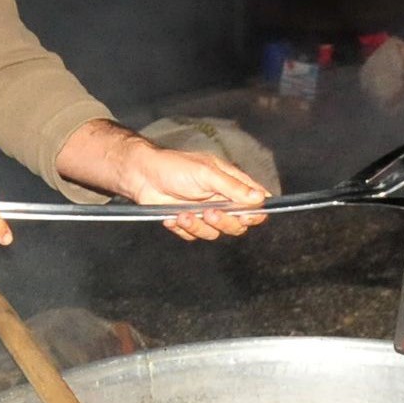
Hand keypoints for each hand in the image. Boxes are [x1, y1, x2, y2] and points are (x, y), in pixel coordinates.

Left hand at [103, 138, 270, 240]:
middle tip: (209, 212)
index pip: (255, 203)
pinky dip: (184, 228)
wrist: (143, 176)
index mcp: (230, 184)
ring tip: (183, 213)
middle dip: (224, 222)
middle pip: (238, 224)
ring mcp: (205, 213)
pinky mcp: (189, 223)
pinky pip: (195, 236)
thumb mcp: (207, 173)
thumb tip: (260, 198)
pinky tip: (173, 215)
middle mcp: (221, 200)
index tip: (246, 216)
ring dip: (199, 225)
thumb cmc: (175, 167)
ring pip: (215, 233)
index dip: (255, 213)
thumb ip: (233, 187)